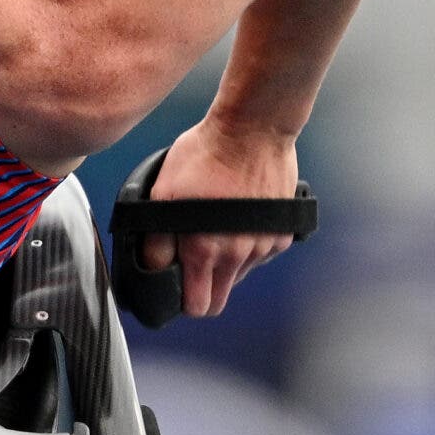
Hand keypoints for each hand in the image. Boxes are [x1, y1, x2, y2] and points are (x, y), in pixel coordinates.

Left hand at [135, 118, 298, 316]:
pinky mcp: (282, 233)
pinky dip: (248, 244)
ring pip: (239, 275)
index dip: (183, 303)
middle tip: (193, 262)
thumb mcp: (163, 193)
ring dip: (226, 263)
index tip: (177, 289)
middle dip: (204, 289)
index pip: (197, 306)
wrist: (253, 128)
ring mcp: (263, 246)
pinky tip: (238, 218)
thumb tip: (151, 269)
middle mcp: (237, 255)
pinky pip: (261, 254)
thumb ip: (155, 239)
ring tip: (215, 226)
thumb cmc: (206, 154)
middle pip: (219, 298)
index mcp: (204, 250)